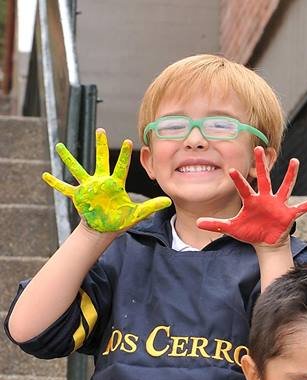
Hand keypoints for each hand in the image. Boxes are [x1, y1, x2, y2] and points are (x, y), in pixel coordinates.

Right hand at [42, 128, 170, 232]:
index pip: (121, 166)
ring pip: (77, 169)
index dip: (125, 155)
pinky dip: (55, 182)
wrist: (105, 228)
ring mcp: (88, 187)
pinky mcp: (78, 196)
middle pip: (101, 159)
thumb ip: (151, 206)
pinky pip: (64, 188)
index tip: (129, 141)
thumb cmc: (120, 220)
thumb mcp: (137, 213)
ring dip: (68, 158)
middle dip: (101, 145)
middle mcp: (101, 181)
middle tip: (101, 130)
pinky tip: (45, 175)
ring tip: (59, 146)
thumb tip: (168, 201)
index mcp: (115, 184)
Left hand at [197, 147, 306, 245]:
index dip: (238, 179)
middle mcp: (266, 199)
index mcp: (252, 201)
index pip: (243, 188)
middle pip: (264, 178)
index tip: (230, 169)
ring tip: (295, 161)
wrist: (265, 241)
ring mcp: (278, 205)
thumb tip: (196, 223)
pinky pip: (302, 208)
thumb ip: (216, 225)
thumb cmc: (250, 232)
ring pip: (285, 187)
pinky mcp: (289, 214)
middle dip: (261, 165)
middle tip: (258, 148)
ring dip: (291, 175)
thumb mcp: (232, 228)